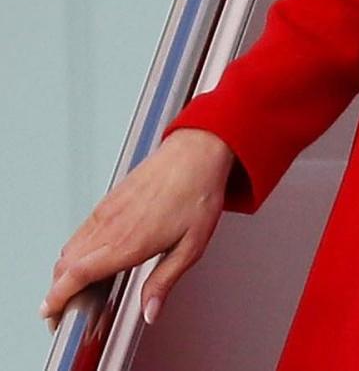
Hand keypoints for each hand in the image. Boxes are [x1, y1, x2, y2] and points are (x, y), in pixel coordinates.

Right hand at [41, 129, 234, 329]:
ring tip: (75, 291)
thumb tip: (151, 310)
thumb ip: (165, 281)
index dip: (57, 298)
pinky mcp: (107, 201)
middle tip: (64, 311)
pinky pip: (80, 232)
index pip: (77, 275)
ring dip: (64, 273)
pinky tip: (90, 260)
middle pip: (65, 266)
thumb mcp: (191, 246)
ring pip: (69, 249)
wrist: (196, 153)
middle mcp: (111, 227)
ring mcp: (106, 212)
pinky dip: (74, 253)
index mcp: (129, 242)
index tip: (51, 314)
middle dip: (57, 292)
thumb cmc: (198, 193)